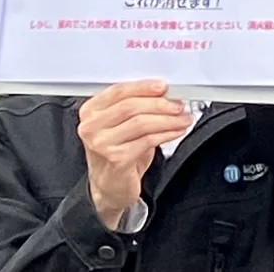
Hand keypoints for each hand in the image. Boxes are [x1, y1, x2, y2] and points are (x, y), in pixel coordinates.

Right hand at [77, 79, 192, 228]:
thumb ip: (134, 105)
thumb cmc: (116, 151)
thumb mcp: (119, 124)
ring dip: (167, 119)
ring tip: (182, 118)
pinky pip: (148, 140)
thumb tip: (162, 93)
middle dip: (159, 103)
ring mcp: (102, 144)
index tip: (162, 86)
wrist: (109, 186)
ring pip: (141, 123)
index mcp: (90, 111)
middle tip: (177, 104)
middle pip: (130, 106)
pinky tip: (176, 131)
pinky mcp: (117, 159)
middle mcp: (92, 126)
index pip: (119, 91)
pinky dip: (167, 133)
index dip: (143, 87)